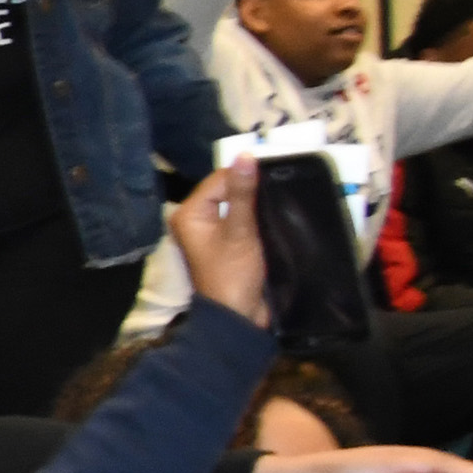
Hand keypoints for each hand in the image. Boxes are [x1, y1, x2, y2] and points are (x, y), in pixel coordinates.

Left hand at [169, 156, 270, 327]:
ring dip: (257, 200)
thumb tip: (245, 156)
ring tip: (282, 195)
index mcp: (189, 213)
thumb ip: (243, 194)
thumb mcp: (239, 231)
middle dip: (252, 187)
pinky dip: (258, 213)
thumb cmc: (234, 274)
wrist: (239, 315)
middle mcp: (196, 219)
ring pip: (238, 203)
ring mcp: (213, 231)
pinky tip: (276, 210)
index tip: (275, 172)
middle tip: (282, 183)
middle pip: (228, 189)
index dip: (245, 175)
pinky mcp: (230, 240)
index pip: (219, 179)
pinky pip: (244, 217)